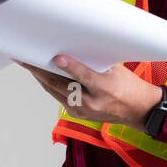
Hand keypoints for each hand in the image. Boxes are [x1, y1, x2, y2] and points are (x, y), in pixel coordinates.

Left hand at [14, 55, 162, 130]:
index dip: (70, 66)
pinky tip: (41, 75)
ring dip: (40, 77)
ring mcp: (83, 111)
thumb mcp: (117, 69)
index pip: (85, 76)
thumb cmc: (129, 86)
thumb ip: (94, 62)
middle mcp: (92, 103)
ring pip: (55, 91)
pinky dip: (49, 85)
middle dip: (41, 70)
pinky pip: (58, 97)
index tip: (57, 57)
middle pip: (62, 85)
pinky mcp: (77, 114)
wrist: (138, 111)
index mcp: (106, 89)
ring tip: (28, 64)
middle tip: (27, 57)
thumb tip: (72, 51)